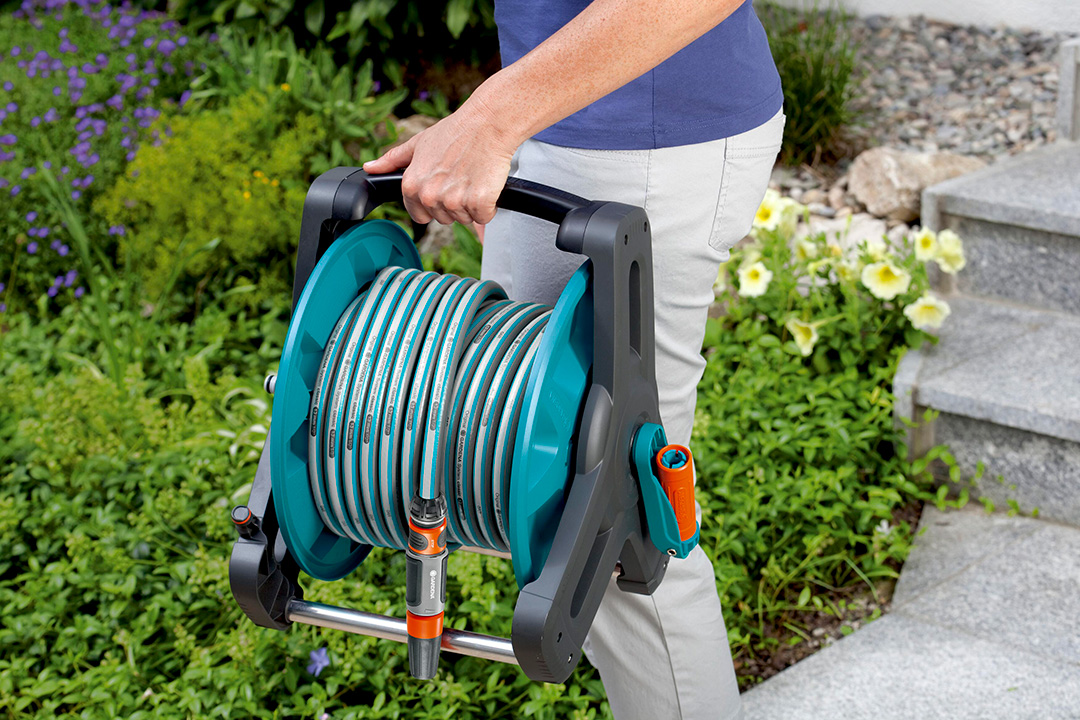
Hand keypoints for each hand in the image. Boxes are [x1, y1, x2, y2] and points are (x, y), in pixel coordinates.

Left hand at [363, 97, 520, 226]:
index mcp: (412, 185)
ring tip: (472, 177)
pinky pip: (483, 217)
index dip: (433, 204)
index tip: (443, 187)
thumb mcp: (418, 143)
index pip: (420, 216)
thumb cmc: (456, 131)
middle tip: (461, 178)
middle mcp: (430, 196)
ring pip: (464, 219)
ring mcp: (455, 201)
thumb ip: (393, 160)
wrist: (487, 123)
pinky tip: (485, 183)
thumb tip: (370, 167)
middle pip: (444, 219)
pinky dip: (488, 205)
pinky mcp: (479, 203)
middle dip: (454, 204)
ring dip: (471, 204)